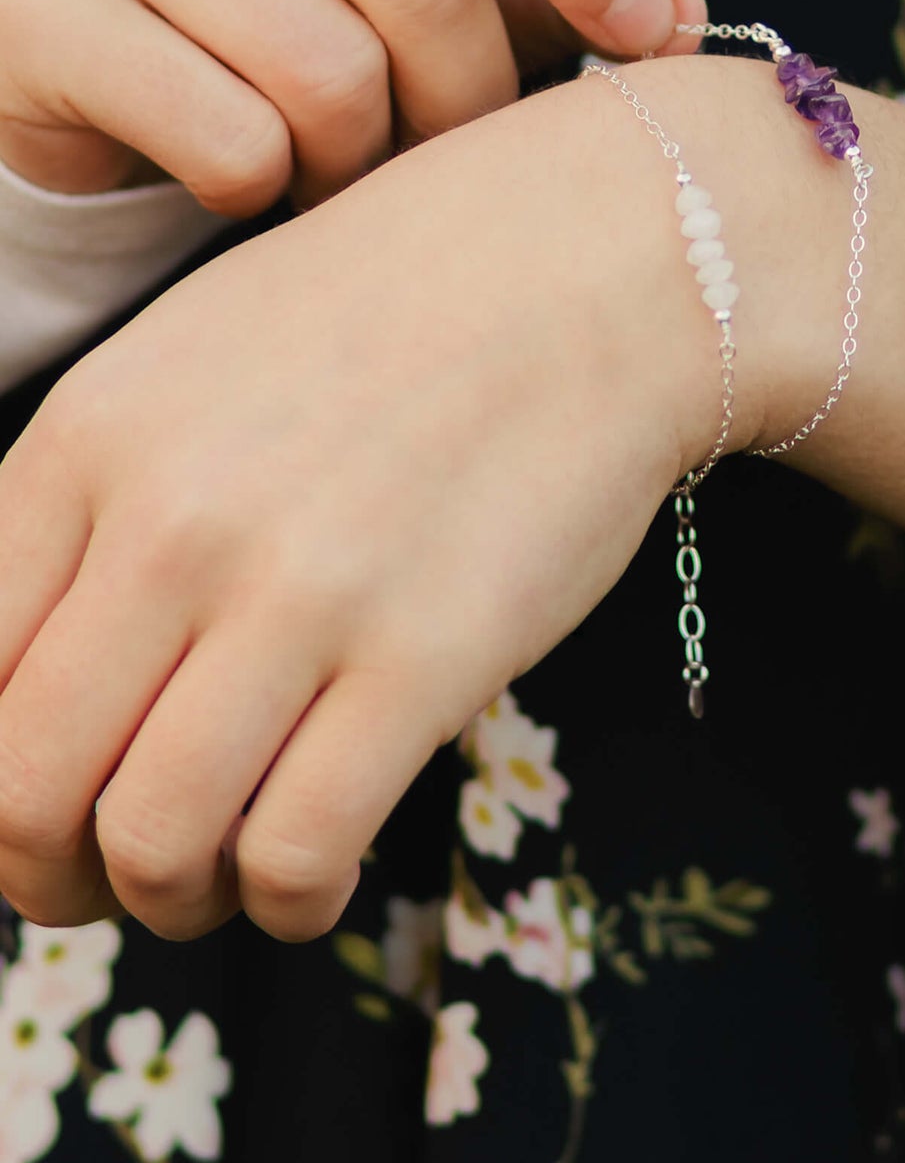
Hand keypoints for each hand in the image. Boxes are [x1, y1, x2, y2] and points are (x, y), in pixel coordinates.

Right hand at [0, 0, 703, 210]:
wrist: (77, 38)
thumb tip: (686, 11)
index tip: (658, 32)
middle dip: (471, 92)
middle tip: (459, 141)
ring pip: (325, 69)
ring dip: (367, 153)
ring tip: (346, 152)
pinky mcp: (37, 7)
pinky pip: (232, 138)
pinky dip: (269, 185)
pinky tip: (250, 164)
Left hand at [0, 70, 743, 943]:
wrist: (590, 258)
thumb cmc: (393, 308)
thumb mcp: (189, 355)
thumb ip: (90, 502)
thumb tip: (27, 678)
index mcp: (90, 439)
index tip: (40, 802)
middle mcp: (171, 521)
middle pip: (25, 790)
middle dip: (51, 875)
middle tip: (105, 874)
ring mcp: (299, 592)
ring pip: (152, 844)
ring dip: (168, 903)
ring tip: (217, 878)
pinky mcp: (425, 657)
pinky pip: (297, 850)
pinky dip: (285, 904)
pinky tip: (307, 877)